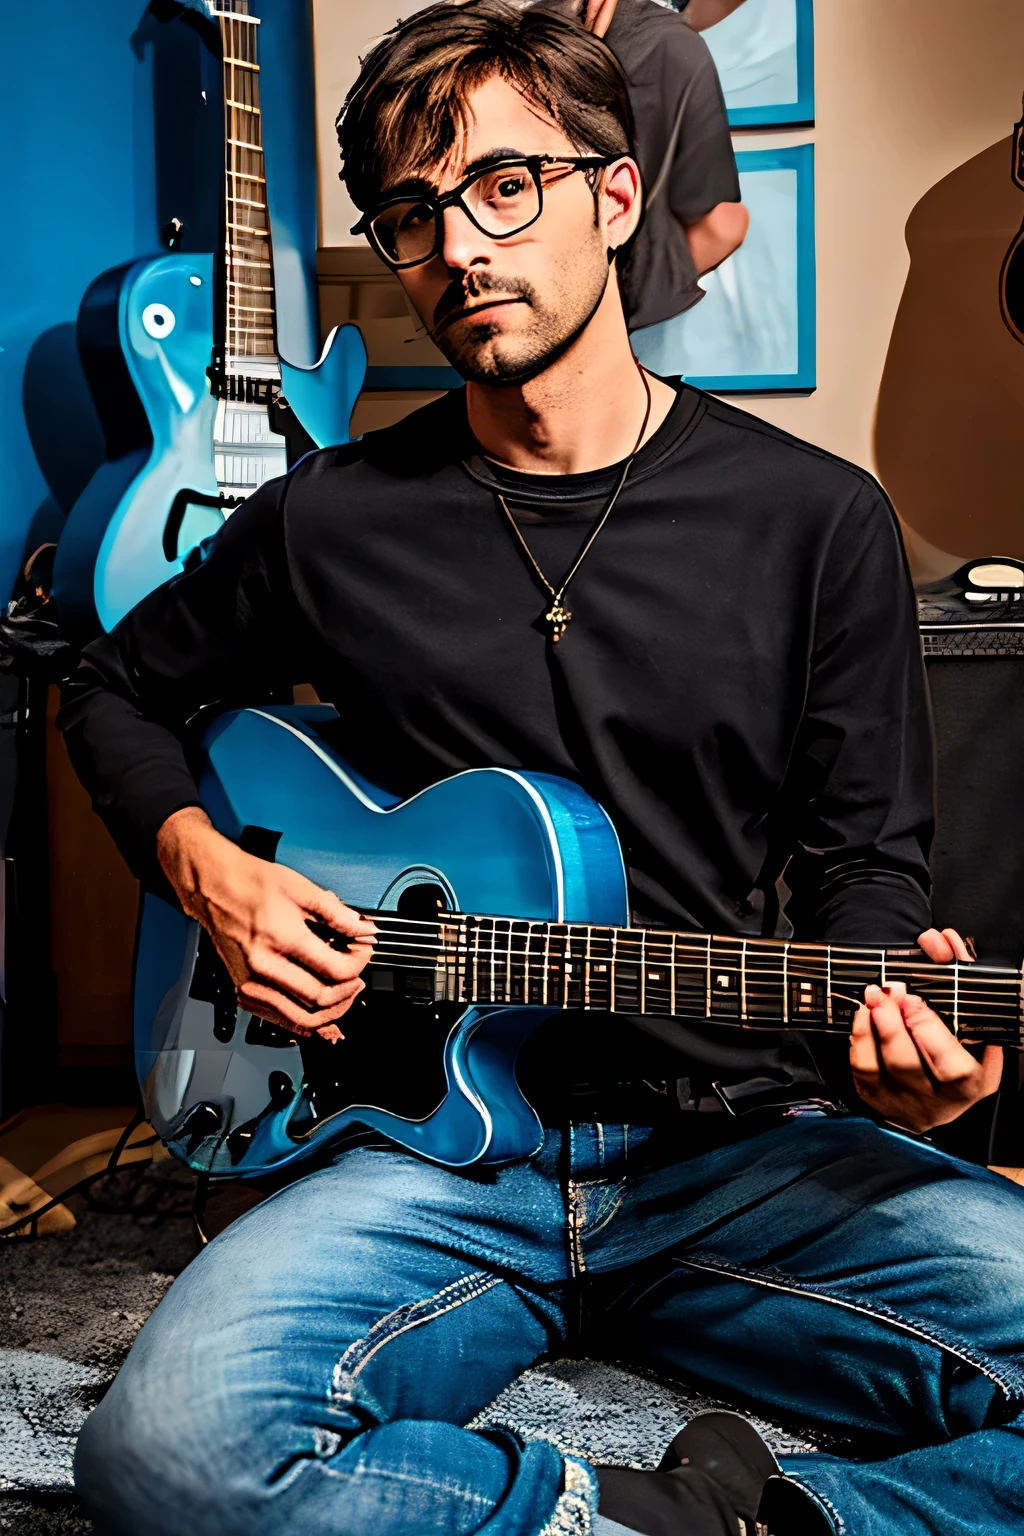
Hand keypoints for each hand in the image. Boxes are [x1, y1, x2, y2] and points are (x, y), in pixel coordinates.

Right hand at [157, 807, 375, 1040]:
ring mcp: (251, 983)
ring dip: (331, 1013)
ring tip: (344, 995)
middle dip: (349, 991)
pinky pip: (279, 1020)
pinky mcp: (243, 992)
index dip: (359, 964)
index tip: (364, 951)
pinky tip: (320, 1015)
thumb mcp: (302, 889)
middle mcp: (264, 967)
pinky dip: (304, 1023)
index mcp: (282, 939)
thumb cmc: (251, 883)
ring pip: (301, 1019)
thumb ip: (338, 914)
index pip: (336, 970)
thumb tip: (364, 930)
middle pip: (321, 999)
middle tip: (358, 975)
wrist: (214, 887)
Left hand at [849, 926, 1001, 1131]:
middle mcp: (936, 1100)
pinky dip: (858, 1038)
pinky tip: (862, 1015)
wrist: (936, 1098)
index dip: (929, 1032)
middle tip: (887, 991)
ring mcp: (902, 1101)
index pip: (953, 1067)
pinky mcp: (876, 1100)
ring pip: (877, 1069)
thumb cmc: (957, 1054)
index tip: (913, 1000)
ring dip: (869, 1028)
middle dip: (891, 1024)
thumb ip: (963, 990)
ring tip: (871, 996)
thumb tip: (945, 944)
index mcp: (969, 1084)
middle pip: (907, 1065)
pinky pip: (860, 1070)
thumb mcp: (974, 1030)